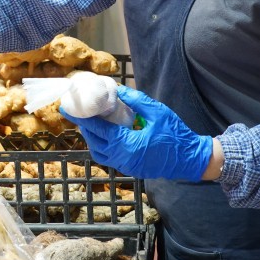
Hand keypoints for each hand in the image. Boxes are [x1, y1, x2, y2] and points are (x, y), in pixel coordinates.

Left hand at [61, 86, 212, 181]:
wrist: (191, 159)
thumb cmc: (176, 135)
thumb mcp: (157, 112)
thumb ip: (136, 101)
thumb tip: (118, 90)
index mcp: (127, 144)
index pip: (98, 130)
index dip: (82, 118)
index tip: (67, 108)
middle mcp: (123, 158)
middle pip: (95, 142)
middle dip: (84, 127)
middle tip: (76, 112)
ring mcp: (126, 166)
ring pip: (99, 152)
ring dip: (92, 138)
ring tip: (89, 122)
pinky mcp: (131, 168)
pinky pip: (109, 157)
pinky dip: (102, 145)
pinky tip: (105, 133)